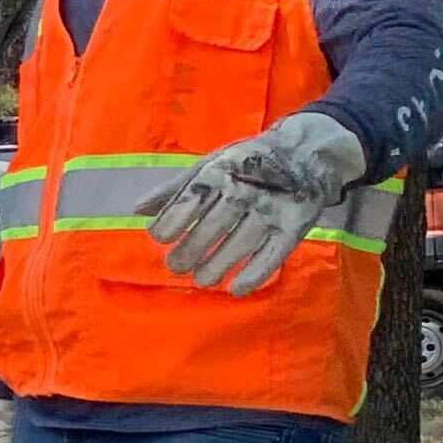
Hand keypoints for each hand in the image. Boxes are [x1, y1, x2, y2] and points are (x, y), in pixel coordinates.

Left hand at [146, 110, 366, 296]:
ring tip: (201, 279)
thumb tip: (135, 210)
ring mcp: (272, 208)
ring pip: (241, 242)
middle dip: (191, 249)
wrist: (307, 152)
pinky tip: (237, 289)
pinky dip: (255, 274)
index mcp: (220, 172)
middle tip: (175, 267)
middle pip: (214, 225)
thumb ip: (175, 189)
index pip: (190, 200)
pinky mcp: (296, 224)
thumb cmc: (246, 162)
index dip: (171, 222)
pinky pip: (274, 254)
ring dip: (218, 265)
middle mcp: (245, 190)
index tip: (159, 238)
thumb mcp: (211, 164)